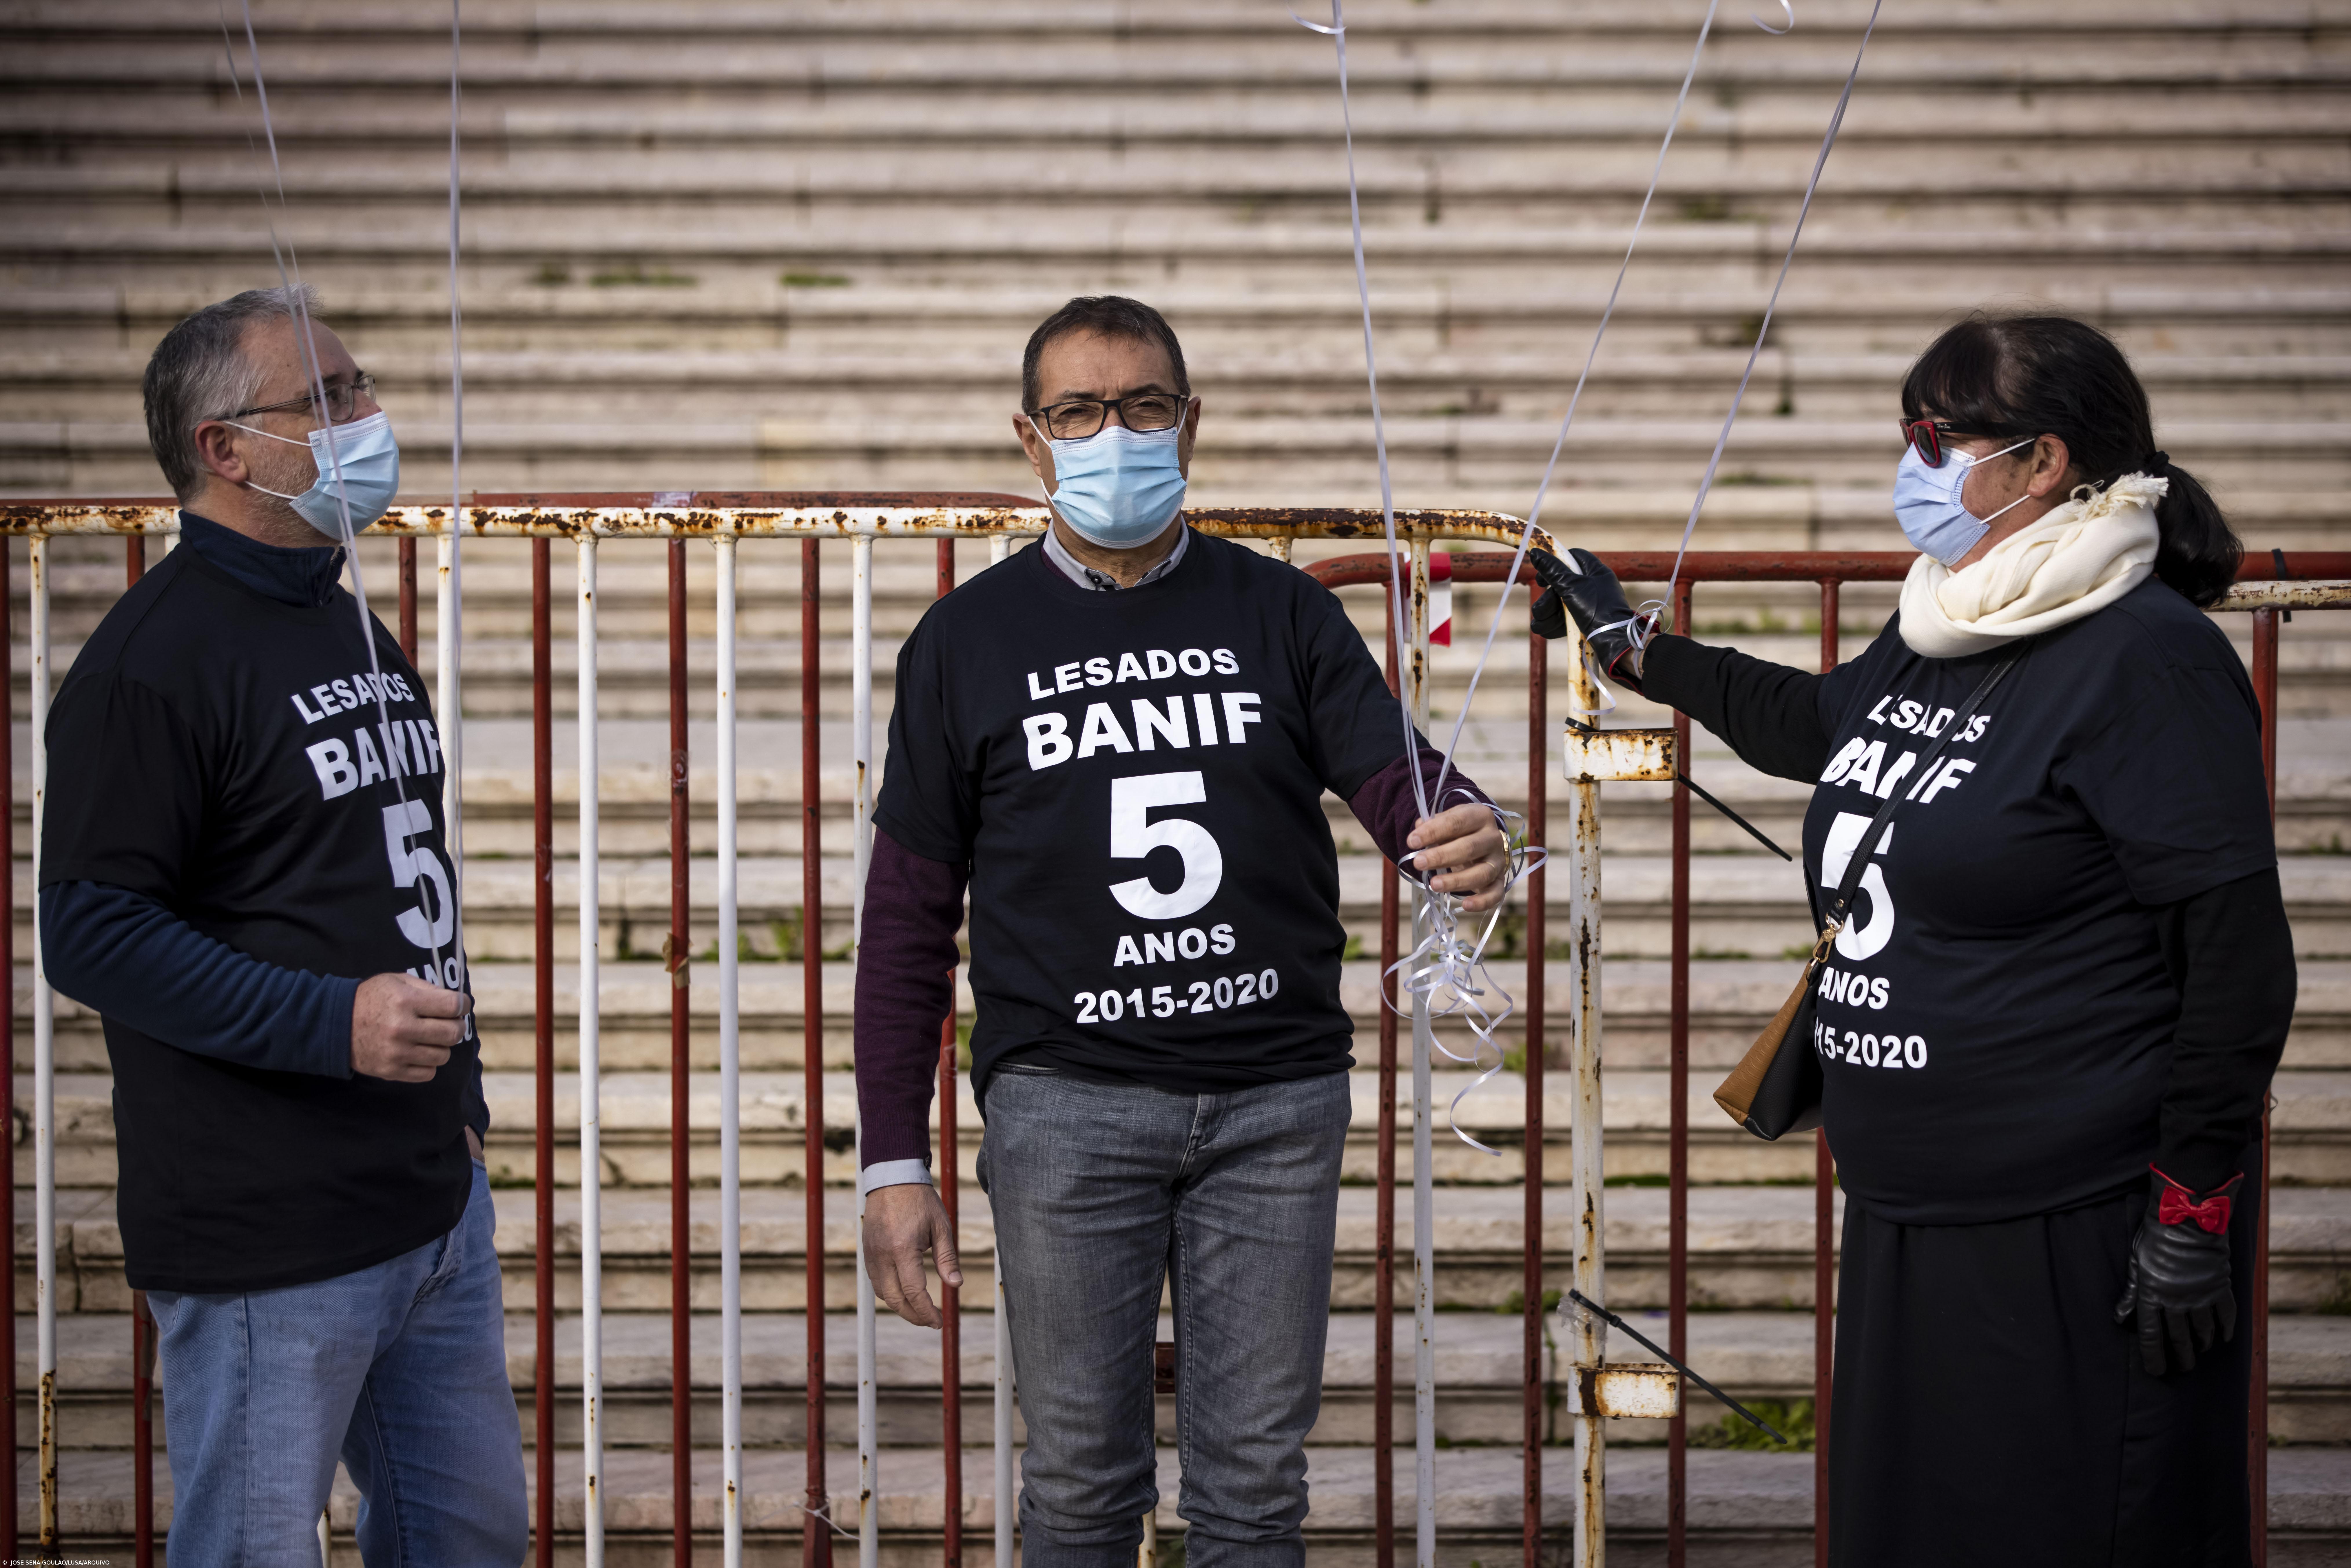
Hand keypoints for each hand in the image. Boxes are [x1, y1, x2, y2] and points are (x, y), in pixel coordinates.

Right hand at [351, 972, 471, 1082]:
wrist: (335, 1024)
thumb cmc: (372, 999)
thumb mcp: (397, 981)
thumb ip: (428, 989)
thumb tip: (457, 1002)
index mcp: (405, 1001)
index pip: (453, 1006)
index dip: (462, 1005)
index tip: (460, 1005)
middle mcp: (402, 1028)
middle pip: (453, 1033)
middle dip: (455, 1026)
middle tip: (447, 1022)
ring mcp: (396, 1053)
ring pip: (443, 1055)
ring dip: (440, 1046)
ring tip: (427, 1038)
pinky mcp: (391, 1071)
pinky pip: (428, 1073)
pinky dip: (427, 1063)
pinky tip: (417, 1051)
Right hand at [863, 1182, 962, 1328]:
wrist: (892, 1178)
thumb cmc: (920, 1200)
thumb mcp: (941, 1226)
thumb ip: (947, 1258)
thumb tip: (956, 1285)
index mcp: (903, 1248)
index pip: (913, 1291)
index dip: (926, 1311)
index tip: (938, 1321)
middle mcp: (882, 1254)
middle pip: (894, 1299)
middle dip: (913, 1315)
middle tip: (930, 1321)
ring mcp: (871, 1253)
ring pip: (882, 1293)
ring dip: (900, 1306)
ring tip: (919, 1311)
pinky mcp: (866, 1251)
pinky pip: (875, 1281)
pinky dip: (889, 1293)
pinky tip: (903, 1293)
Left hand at [1406, 801, 1509, 912]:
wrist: (1481, 839)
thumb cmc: (1459, 830)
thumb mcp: (1447, 821)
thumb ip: (1433, 825)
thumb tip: (1418, 830)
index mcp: (1480, 816)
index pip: (1456, 822)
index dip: (1433, 831)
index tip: (1412, 841)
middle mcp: (1493, 837)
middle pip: (1469, 848)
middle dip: (1441, 856)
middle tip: (1418, 862)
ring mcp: (1498, 860)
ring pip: (1481, 873)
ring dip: (1457, 881)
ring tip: (1434, 884)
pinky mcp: (1500, 880)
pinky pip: (1495, 894)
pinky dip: (1482, 902)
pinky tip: (1465, 905)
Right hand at [1528, 546, 1648, 690]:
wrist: (1614, 643)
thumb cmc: (1597, 610)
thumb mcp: (1572, 586)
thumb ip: (1552, 570)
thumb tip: (1536, 552)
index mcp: (1596, 572)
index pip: (1573, 556)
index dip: (1555, 562)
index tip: (1543, 575)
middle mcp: (1592, 587)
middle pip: (1561, 583)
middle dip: (1547, 597)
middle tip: (1542, 605)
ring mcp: (1587, 605)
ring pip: (1558, 603)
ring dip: (1546, 612)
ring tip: (1542, 621)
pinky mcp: (1583, 622)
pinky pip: (1562, 619)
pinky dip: (1553, 624)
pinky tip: (1546, 629)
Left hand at [2114, 1170, 2239, 1374]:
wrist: (2187, 1218)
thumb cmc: (2156, 1238)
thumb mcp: (2137, 1263)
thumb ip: (2132, 1292)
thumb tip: (2120, 1317)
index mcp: (2152, 1294)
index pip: (2151, 1334)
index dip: (2153, 1356)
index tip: (2157, 1371)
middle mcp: (2177, 1300)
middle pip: (2179, 1338)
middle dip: (2180, 1357)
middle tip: (2183, 1369)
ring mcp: (2200, 1296)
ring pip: (2203, 1331)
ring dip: (2201, 1345)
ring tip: (2199, 1353)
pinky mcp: (2220, 1288)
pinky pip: (2225, 1316)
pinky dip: (2225, 1330)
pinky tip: (2223, 1339)